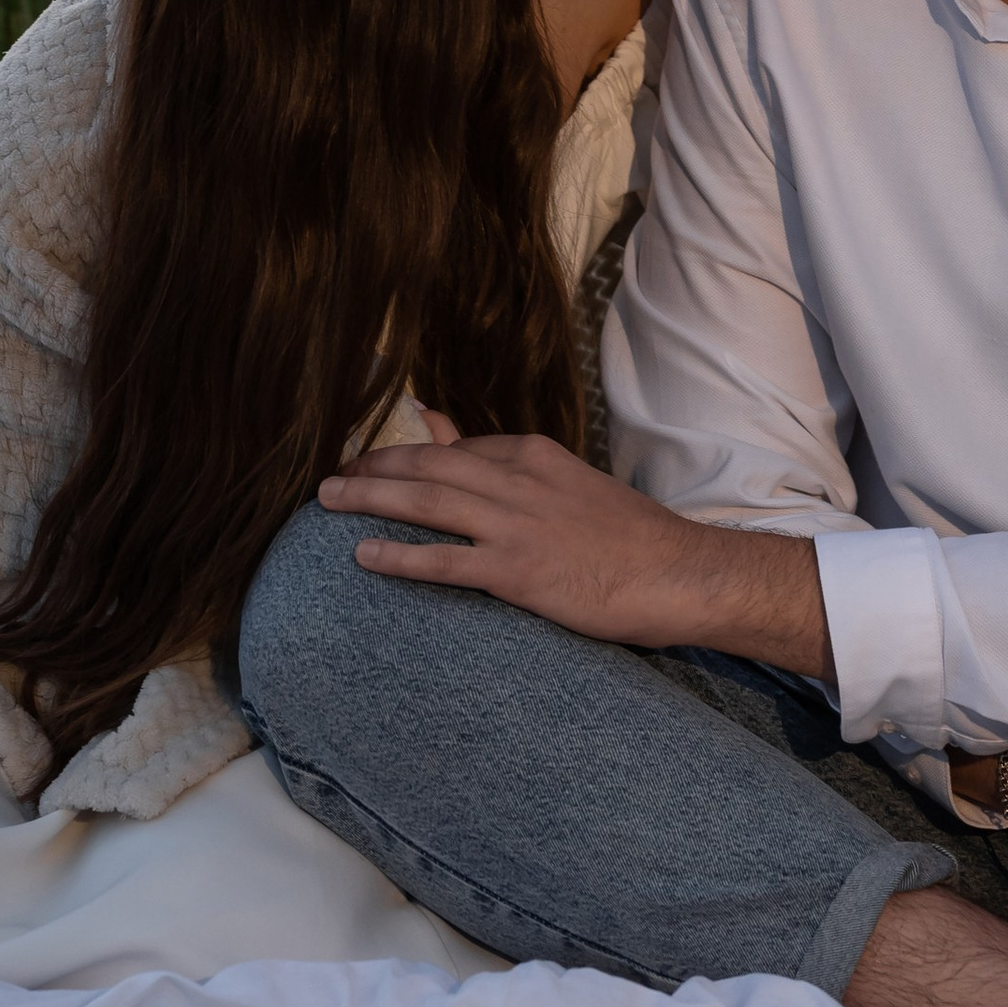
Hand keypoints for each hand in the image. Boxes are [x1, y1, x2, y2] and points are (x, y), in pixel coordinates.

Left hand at [319, 433, 831, 671]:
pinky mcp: (519, 572)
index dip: (402, 456)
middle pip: (428, 467)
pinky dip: (401, 556)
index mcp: (532, 455)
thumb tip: (455, 434)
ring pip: (428, 502)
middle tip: (329, 478)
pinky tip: (365, 556)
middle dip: (373, 468)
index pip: (454, 449)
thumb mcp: (567, 483)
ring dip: (371, 499)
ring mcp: (517, 525)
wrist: (680, 573)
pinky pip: (446, 561)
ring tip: (328, 502)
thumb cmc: (629, 536)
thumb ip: (508, 464)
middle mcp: (518, 480)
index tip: (368, 465)